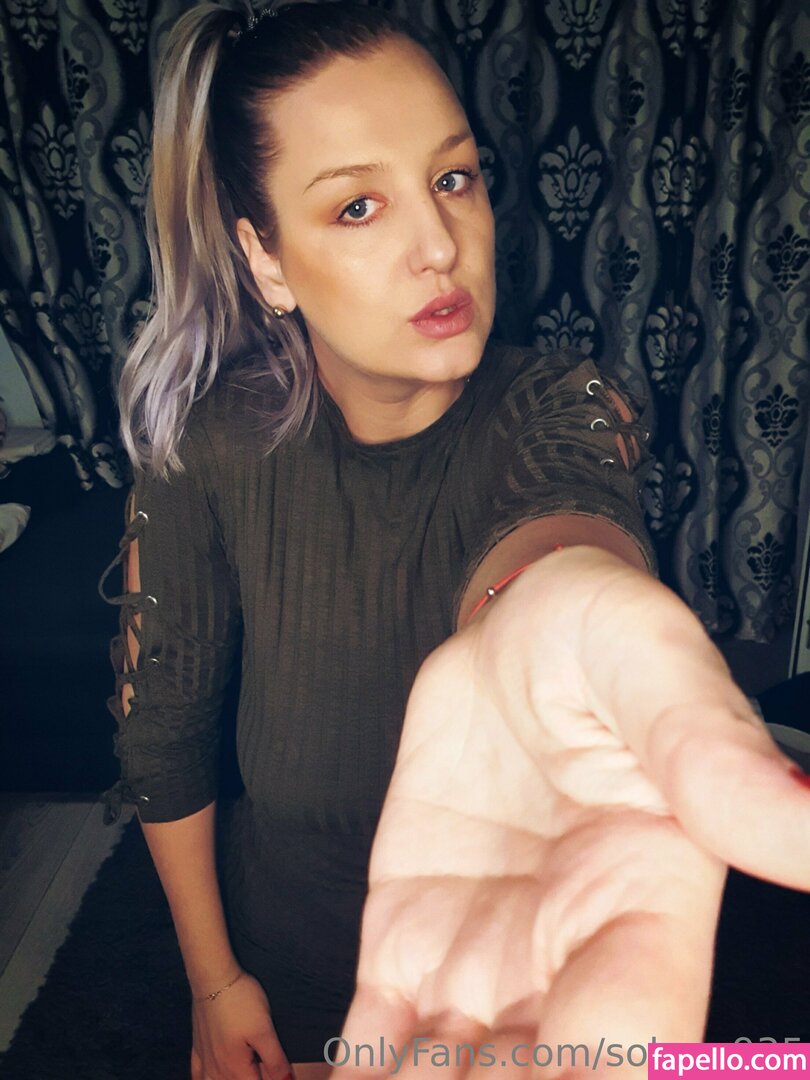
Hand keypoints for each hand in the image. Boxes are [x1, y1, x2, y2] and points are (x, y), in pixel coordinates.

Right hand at [191, 970, 290, 1079]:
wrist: (213, 978)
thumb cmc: (239, 1000)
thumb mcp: (265, 1030)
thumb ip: (276, 1060)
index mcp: (237, 1069)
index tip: (280, 1078)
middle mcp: (219, 1068)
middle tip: (262, 1071)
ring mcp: (206, 1058)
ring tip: (241, 1075)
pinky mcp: (198, 1045)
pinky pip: (197, 1074)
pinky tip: (210, 1077)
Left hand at [336, 547, 809, 1078]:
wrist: (512, 633)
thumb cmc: (598, 636)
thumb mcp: (656, 668)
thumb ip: (713, 754)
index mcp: (645, 907)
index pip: (627, 1035)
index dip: (583, 1070)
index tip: (526, 1061)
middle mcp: (567, 960)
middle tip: (434, 1065)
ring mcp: (484, 962)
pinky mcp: (409, 941)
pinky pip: (375, 1039)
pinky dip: (351, 1078)